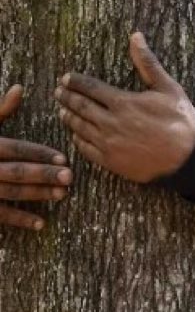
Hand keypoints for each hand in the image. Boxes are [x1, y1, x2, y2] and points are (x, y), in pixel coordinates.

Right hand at [0, 85, 72, 230]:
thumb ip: (0, 109)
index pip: (14, 148)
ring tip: (62, 194)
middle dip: (44, 174)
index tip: (63, 157)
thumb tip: (20, 88)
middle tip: (70, 177)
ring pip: (10, 191)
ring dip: (37, 194)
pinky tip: (41, 223)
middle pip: (16, 171)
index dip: (38, 152)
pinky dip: (19, 219)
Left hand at [55, 33, 194, 184]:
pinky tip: (76, 135)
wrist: (189, 157)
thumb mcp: (168, 88)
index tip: (66, 78)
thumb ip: (147, 63)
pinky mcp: (111, 161)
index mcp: (123, 103)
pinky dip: (77, 139)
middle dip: (66, 97)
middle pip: (80, 107)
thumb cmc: (181, 121)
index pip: (90, 88)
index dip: (75, 82)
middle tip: (58, 92)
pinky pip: (86, 148)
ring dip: (68, 117)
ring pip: (79, 127)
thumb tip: (136, 36)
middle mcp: (111, 123)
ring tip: (62, 110)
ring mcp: (109, 143)